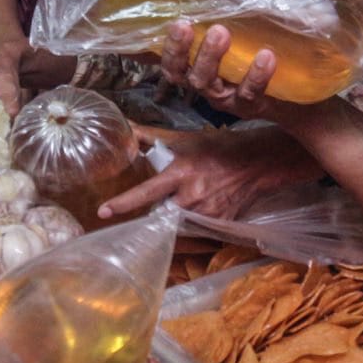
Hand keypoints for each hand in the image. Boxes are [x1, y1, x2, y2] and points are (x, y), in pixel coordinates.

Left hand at [97, 125, 320, 220]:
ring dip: (168, 227)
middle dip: (148, 221)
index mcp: (181, 173)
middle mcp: (192, 197)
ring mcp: (208, 214)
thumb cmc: (220, 146)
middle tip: (133, 225)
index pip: (146, 192)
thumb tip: (126, 128)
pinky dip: (188, 231)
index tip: (103, 211)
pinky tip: (188, 225)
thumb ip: (153, 137)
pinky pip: (197, 234)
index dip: (124, 203)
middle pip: (159, 218)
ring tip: (163, 225)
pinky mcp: (220, 225)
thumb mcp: (186, 138)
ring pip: (177, 229)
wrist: (259, 161)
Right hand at [159, 20, 275, 120]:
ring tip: (221, 33)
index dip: (170, 47)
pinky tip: (266, 56)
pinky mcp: (249, 106)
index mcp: (197, 70)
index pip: (172, 64)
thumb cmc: (252, 60)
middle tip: (186, 26)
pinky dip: (255, 75)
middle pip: (185, 74)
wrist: (285, 96)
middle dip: (182, 50)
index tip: (177, 24)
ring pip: (210, 83)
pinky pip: (248, 92)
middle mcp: (206, 87)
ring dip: (211, 57)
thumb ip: (223, 17)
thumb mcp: (236, 40)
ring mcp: (225, 99)